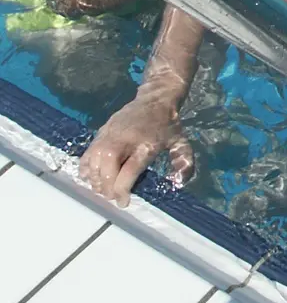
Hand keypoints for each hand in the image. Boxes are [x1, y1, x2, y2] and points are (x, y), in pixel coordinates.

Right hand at [78, 95, 193, 206]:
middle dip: (107, 187)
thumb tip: (180, 182)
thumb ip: (184, 162)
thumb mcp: (181, 142)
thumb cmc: (167, 125)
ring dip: (96, 180)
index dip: (123, 189)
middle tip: (113, 196)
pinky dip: (86, 169)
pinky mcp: (100, 133)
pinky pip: (87, 154)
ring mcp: (109, 135)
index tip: (123, 202)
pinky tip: (93, 177)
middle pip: (107, 167)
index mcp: (146, 144)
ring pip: (94, 161)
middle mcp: (124, 140)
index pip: (129, 170)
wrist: (155, 99)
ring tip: (104, 189)